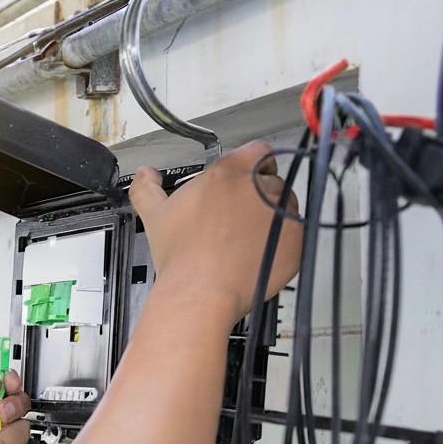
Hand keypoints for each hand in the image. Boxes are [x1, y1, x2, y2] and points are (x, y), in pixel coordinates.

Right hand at [129, 140, 302, 321]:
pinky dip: (283, 244)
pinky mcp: (295, 240)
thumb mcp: (155, 216)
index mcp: (229, 172)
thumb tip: (145, 174)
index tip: (246, 182)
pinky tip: (260, 255)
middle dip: (261, 196)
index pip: (258, 150)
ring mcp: (281, 213)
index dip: (254, 165)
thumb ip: (147, 188)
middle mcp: (260, 186)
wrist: (200, 293)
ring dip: (274, 219)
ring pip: (287, 206)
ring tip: (250, 242)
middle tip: (241, 221)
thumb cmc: (181, 256)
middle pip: (272, 181)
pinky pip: (296, 235)